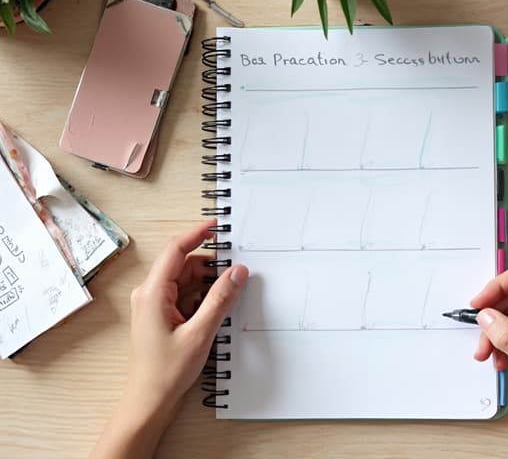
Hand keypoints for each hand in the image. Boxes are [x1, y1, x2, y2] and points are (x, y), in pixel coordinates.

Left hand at [91, 220, 247, 458]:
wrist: (148, 403)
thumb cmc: (165, 372)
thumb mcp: (200, 333)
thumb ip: (220, 299)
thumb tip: (237, 272)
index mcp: (152, 293)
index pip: (175, 250)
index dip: (197, 234)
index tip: (217, 226)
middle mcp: (150, 294)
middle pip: (184, 265)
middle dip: (210, 266)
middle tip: (236, 272)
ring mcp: (154, 305)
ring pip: (186, 280)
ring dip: (207, 283)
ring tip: (228, 296)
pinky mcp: (161, 316)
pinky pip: (184, 295)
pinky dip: (202, 297)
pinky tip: (216, 310)